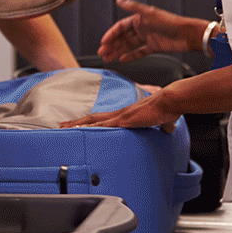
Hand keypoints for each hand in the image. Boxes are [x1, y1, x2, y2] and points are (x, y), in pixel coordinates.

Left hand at [60, 87, 179, 133]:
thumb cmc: (167, 109)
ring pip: (93, 121)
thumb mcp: (162, 120)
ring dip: (78, 125)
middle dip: (76, 122)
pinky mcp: (124, 121)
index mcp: (125, 114)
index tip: (78, 124)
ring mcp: (120, 117)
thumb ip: (163, 124)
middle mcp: (119, 114)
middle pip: (92, 118)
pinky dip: (90, 128)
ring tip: (64, 129)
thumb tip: (169, 128)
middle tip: (62, 125)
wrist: (169, 101)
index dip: (89, 121)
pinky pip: (103, 126)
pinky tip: (81, 131)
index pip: (102, 118)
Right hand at [97, 0, 203, 62]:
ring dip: (117, 51)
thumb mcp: (150, 13)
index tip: (103, 42)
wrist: (188, 34)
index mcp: (139, 19)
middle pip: (122, 37)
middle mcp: (142, 28)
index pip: (120, 27)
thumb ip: (134, 7)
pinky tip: (122, 60)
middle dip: (111, 45)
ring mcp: (147, 38)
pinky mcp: (154, 47)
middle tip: (102, 53)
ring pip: (128, 46)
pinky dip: (131, 56)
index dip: (111, 34)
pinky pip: (139, 52)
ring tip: (108, 58)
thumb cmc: (171, 22)